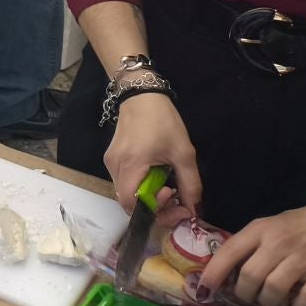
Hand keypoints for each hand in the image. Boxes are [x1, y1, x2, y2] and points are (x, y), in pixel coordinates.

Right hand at [105, 91, 202, 213]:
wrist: (141, 95)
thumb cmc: (163, 121)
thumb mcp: (183, 152)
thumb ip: (190, 184)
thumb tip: (194, 209)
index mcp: (130, 165)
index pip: (131, 204)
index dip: (154, 210)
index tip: (175, 200)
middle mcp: (114, 167)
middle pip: (128, 202)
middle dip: (154, 207)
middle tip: (176, 201)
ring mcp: (111, 162)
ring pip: (126, 193)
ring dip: (148, 198)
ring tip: (168, 188)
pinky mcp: (113, 158)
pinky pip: (124, 182)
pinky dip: (141, 187)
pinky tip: (156, 178)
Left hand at [201, 202, 305, 305]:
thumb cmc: (296, 226)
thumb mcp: (266, 226)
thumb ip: (248, 245)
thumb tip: (224, 270)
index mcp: (259, 230)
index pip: (229, 251)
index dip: (213, 273)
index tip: (203, 289)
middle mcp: (278, 244)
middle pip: (250, 276)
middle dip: (244, 294)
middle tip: (248, 297)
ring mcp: (302, 260)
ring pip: (273, 290)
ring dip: (268, 302)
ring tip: (270, 300)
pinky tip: (298, 305)